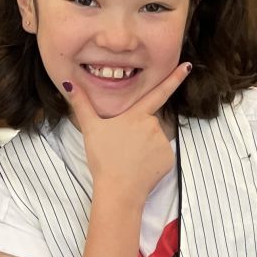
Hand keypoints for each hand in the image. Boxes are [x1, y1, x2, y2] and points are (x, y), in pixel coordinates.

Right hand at [62, 62, 191, 204]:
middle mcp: (153, 125)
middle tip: (122, 148)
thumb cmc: (103, 159)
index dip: (174, 78)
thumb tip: (68, 83)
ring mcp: (162, 143)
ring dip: (144, 147)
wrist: (118, 190)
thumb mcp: (90, 129)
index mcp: (136, 115)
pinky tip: (140, 168)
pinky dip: (152, 161)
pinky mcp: (168, 159)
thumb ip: (81, 104)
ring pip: (154, 140)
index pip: (158, 92)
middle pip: (148, 123)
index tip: (188, 66)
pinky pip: (161, 155)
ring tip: (129, 159)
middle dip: (138, 132)